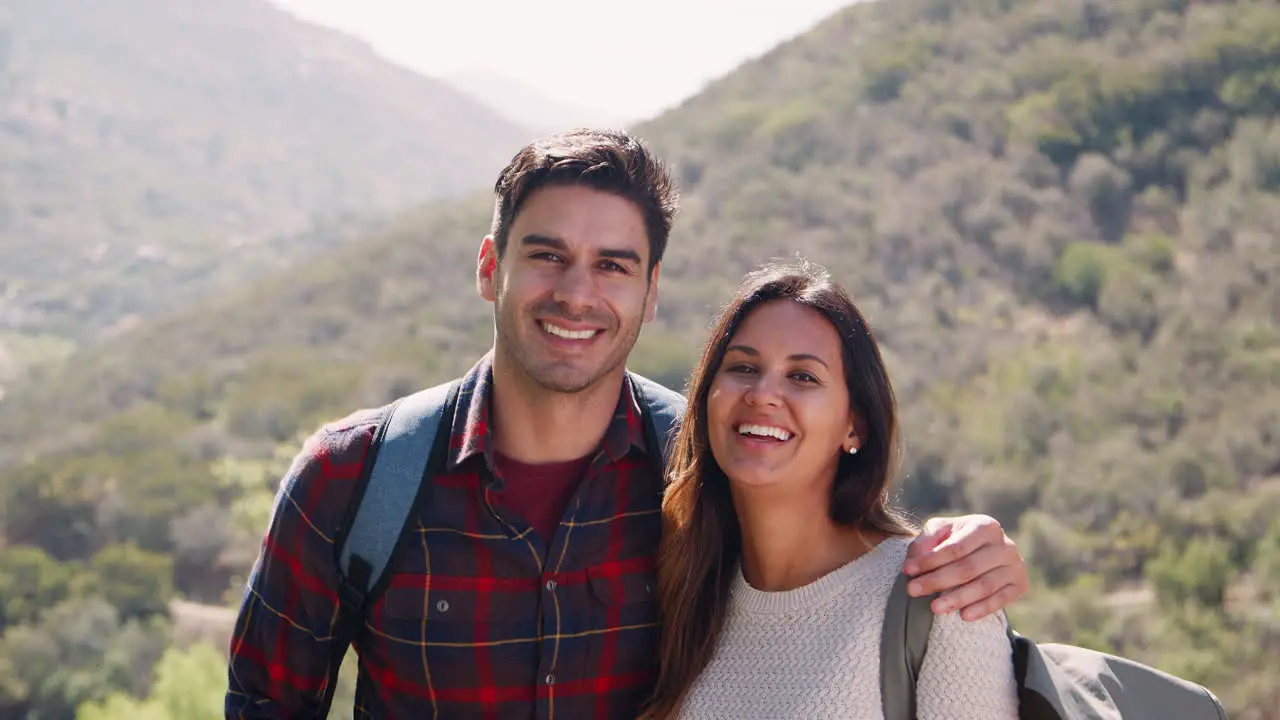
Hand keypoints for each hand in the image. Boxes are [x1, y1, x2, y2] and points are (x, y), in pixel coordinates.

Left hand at [902, 514, 1027, 620]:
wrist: (983, 554)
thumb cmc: (955, 540)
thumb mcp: (939, 532)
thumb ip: (926, 541)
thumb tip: (915, 558)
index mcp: (985, 526)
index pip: (955, 547)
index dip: (930, 560)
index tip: (907, 571)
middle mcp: (1005, 545)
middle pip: (968, 567)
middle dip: (937, 580)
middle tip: (912, 591)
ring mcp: (1015, 566)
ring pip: (983, 586)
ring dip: (957, 598)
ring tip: (934, 608)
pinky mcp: (1020, 585)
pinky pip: (1000, 600)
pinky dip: (982, 609)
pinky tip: (963, 616)